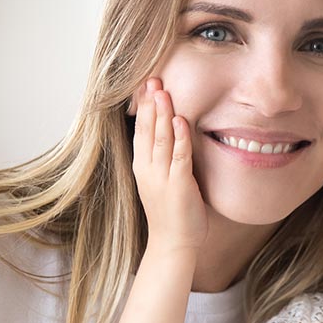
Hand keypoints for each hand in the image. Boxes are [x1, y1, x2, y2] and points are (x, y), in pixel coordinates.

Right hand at [132, 78, 207, 252]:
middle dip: (150, 104)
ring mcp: (162, 177)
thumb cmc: (172, 213)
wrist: (173, 244)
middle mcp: (148, 170)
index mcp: (143, 167)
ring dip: (163, 114)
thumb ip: (165, 159)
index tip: (146, 85)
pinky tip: (181, 120)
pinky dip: (180, 137)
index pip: (141, 131)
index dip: (144, 108)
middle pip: (148, 130)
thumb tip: (172, 136)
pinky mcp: (179, 185)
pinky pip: (179, 156)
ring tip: (164, 91)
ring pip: (161, 139)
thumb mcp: (162, 181)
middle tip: (153, 78)